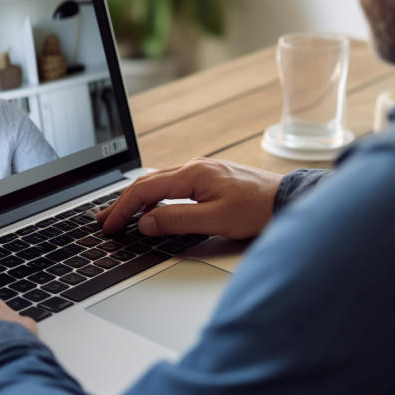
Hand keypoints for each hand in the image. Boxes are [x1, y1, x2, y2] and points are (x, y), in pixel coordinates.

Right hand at [96, 158, 284, 239]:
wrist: (291, 199)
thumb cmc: (259, 209)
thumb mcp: (216, 220)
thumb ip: (178, 221)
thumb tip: (146, 223)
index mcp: (193, 174)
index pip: (145, 190)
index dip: (123, 209)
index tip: (109, 226)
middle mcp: (195, 167)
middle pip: (149, 184)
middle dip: (123, 202)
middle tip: (104, 221)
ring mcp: (204, 171)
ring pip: (161, 184)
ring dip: (139, 200)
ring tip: (122, 216)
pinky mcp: (213, 179)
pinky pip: (175, 186)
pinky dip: (158, 198)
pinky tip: (156, 209)